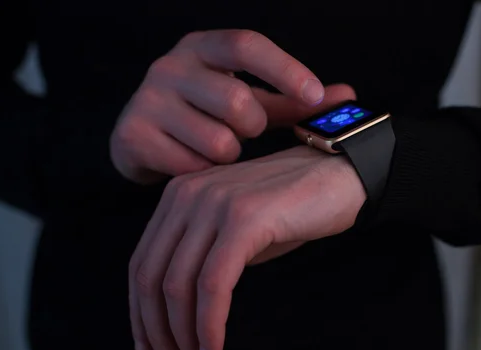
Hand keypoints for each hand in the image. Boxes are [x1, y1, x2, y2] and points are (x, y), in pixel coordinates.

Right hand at [110, 29, 326, 183]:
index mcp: (202, 47)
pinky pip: (192, 167)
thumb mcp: (247, 99)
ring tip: (214, 148)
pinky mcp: (132, 135)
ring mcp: (147, 99)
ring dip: (228, 155)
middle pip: (237, 101)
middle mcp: (170, 65)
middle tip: (243, 132)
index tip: (314, 96)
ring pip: (218, 141)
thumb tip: (348, 95)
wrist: (140, 138)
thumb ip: (291, 99)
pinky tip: (193, 163)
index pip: (247, 45)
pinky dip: (203, 173)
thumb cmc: (205, 114)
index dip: (285, 69)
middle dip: (252, 128)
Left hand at [128, 149, 365, 349]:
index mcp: (179, 196)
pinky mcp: (242, 218)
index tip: (149, 348)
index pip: (142, 263)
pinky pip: (213, 285)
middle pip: (152, 277)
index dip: (140, 313)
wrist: (339, 175)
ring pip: (178, 285)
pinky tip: (215, 347)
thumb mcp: (235, 231)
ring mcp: (213, 204)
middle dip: (158, 331)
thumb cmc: (290, 209)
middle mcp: (187, 195)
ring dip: (185, 335)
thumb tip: (181, 313)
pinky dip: (209, 324)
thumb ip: (204, 257)